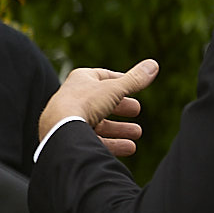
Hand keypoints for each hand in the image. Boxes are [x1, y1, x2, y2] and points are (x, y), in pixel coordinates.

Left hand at [39, 59, 158, 158]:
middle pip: (101, 102)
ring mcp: (69, 118)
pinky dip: (113, 143)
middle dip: (120, 107)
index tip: (134, 86)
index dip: (120, 81)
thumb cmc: (84, 102)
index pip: (103, 77)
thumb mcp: (115, 89)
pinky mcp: (70, 137)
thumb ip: (134, 80)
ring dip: (119, 129)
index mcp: (80, 80)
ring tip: (137, 133)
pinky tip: (130, 147)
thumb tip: (153, 65)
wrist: (60, 128)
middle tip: (136, 110)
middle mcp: (72, 98)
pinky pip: (94, 140)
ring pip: (99, 123)